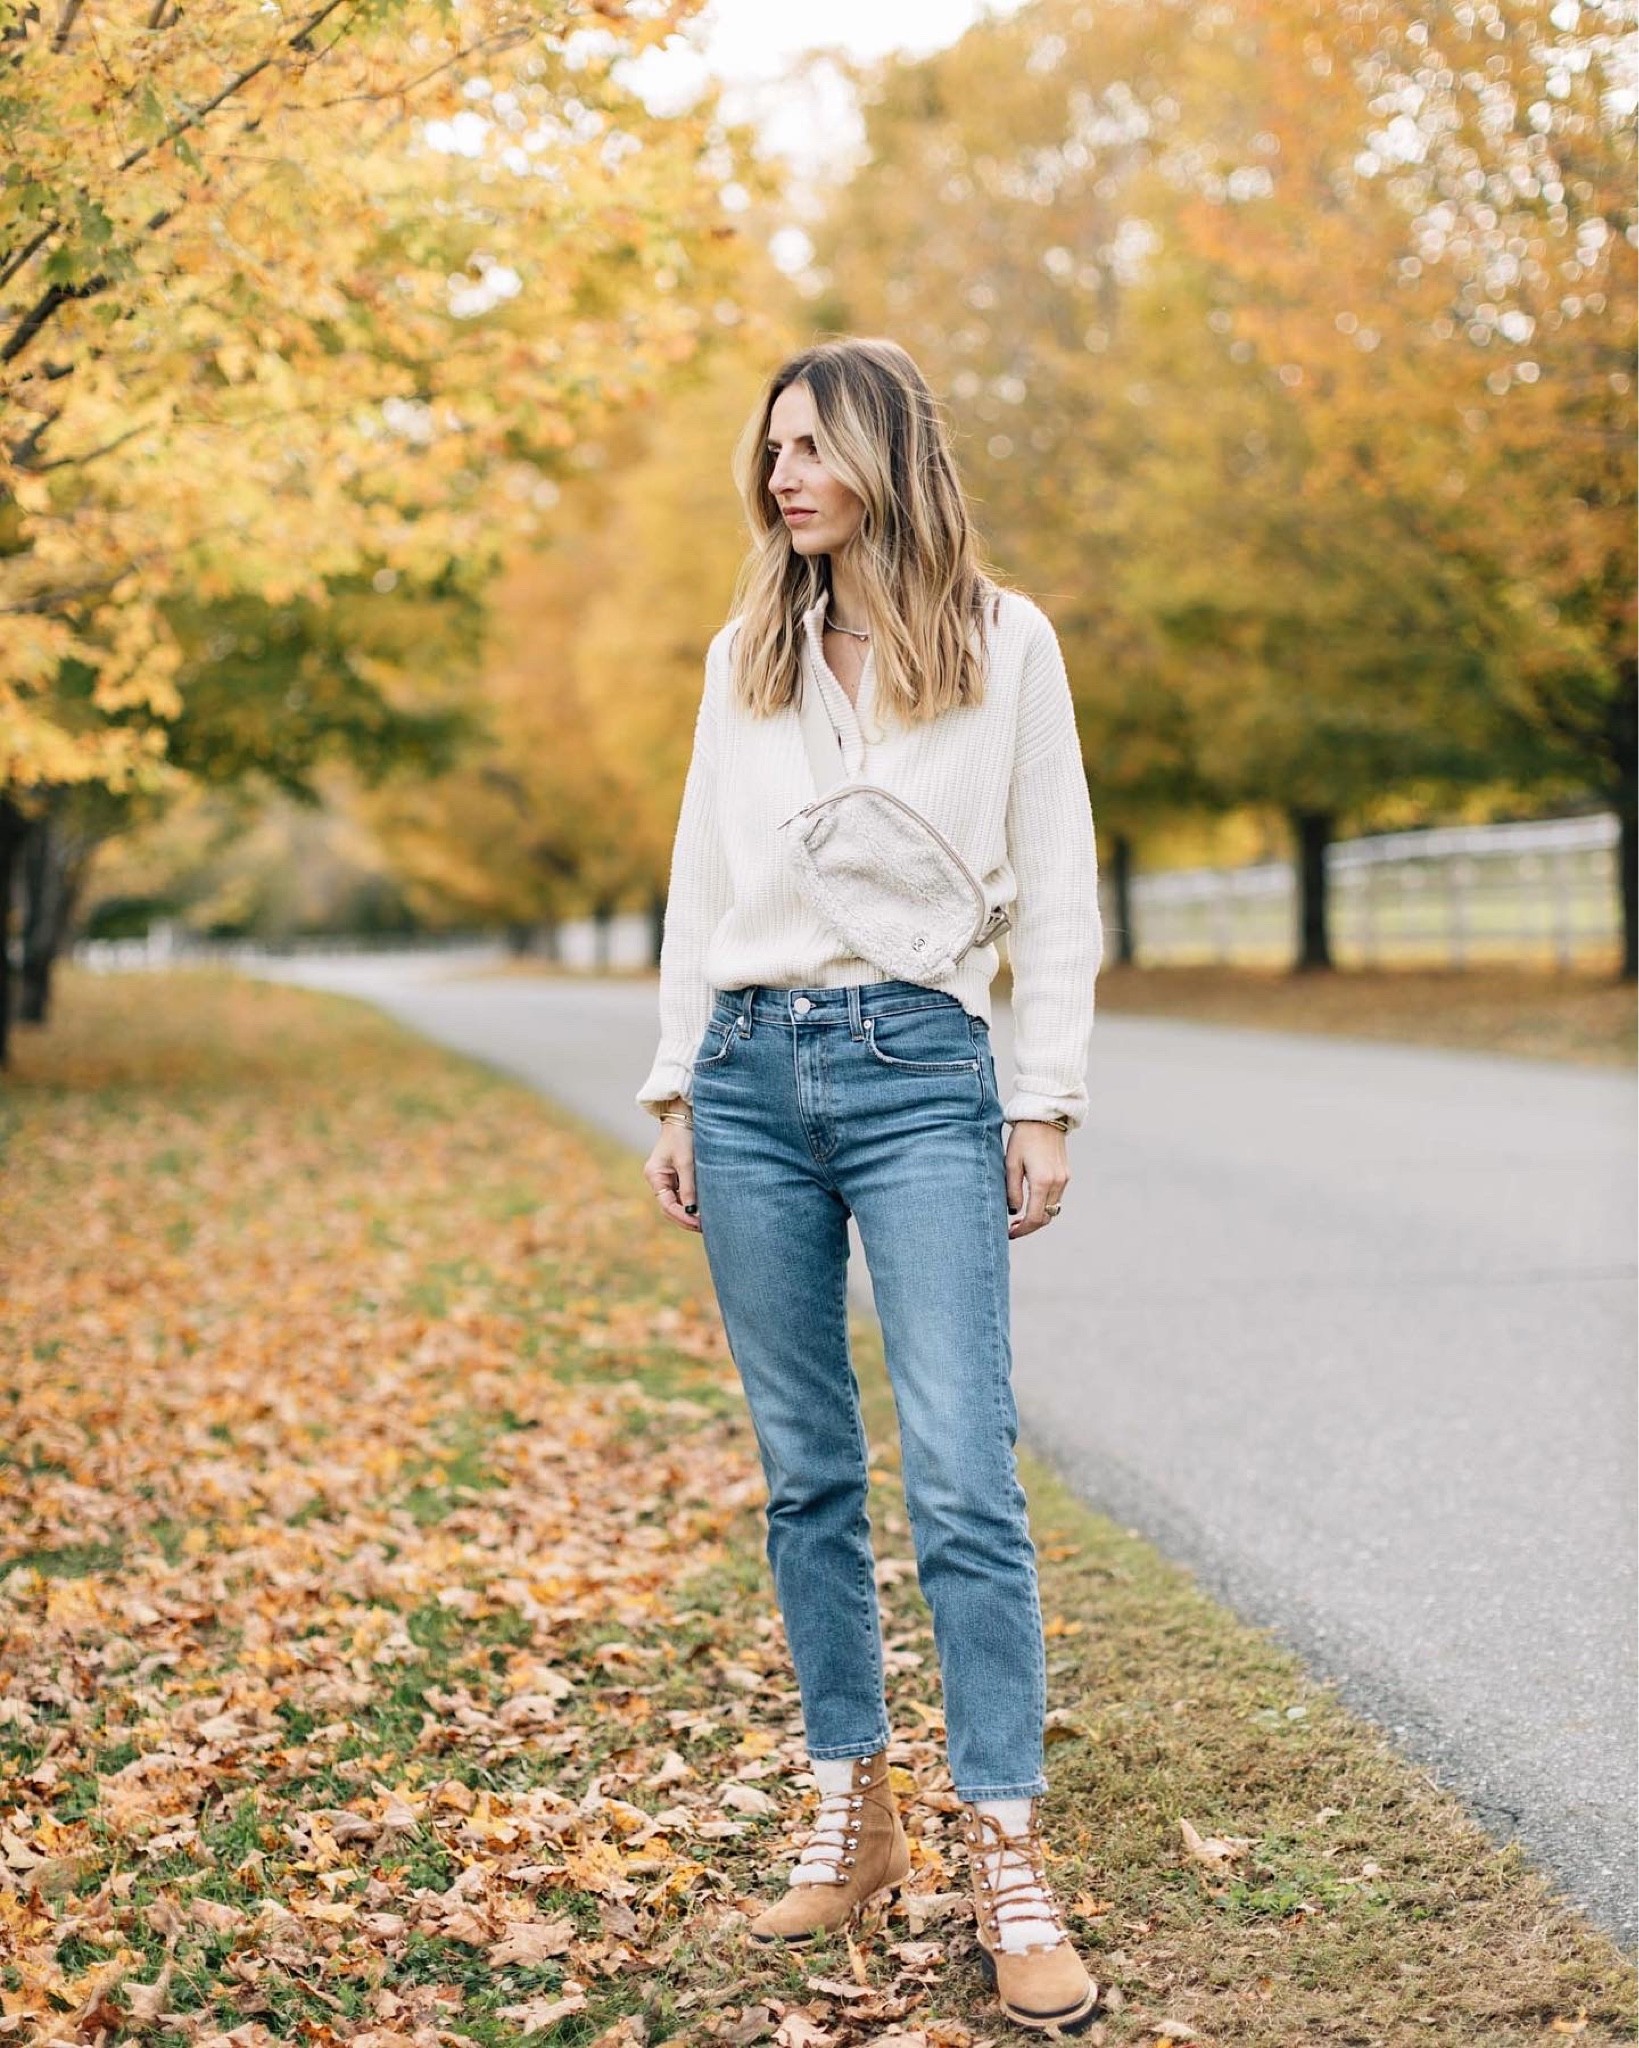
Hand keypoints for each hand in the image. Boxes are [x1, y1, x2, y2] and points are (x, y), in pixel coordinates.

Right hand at [644, 1113, 700, 1232]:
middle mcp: (659, 1179)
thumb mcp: (686, 1162)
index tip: (698, 1223)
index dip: (682, 1217)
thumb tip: (692, 1212)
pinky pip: (683, 1195)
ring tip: (707, 1222)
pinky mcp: (677, 1175)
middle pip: (670, 1207)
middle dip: (686, 1219)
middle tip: (705, 1228)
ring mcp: (667, 1178)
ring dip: (690, 1213)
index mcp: (655, 1176)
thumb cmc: (683, 1136)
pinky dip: (693, 1203)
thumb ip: (689, 1187)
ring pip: (677, 1203)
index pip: (667, 1205)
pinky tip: (705, 1209)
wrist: (684, 1116)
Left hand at [1005, 1119, 1068, 1237]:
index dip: (1022, 1230)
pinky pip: (1056, 1197)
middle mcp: (1057, 1183)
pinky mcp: (1066, 1174)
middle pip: (1046, 1217)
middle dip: (1030, 1226)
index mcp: (1042, 1181)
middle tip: (1012, 1228)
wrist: (1044, 1117)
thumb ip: (1012, 1190)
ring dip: (1038, 1216)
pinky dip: (1044, 1204)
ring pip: (1053, 1208)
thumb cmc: (1023, 1138)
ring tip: (1019, 1217)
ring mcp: (1064, 1179)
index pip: (1034, 1217)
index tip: (1010, 1234)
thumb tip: (1014, 1212)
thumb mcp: (1011, 1163)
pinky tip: (1031, 1202)